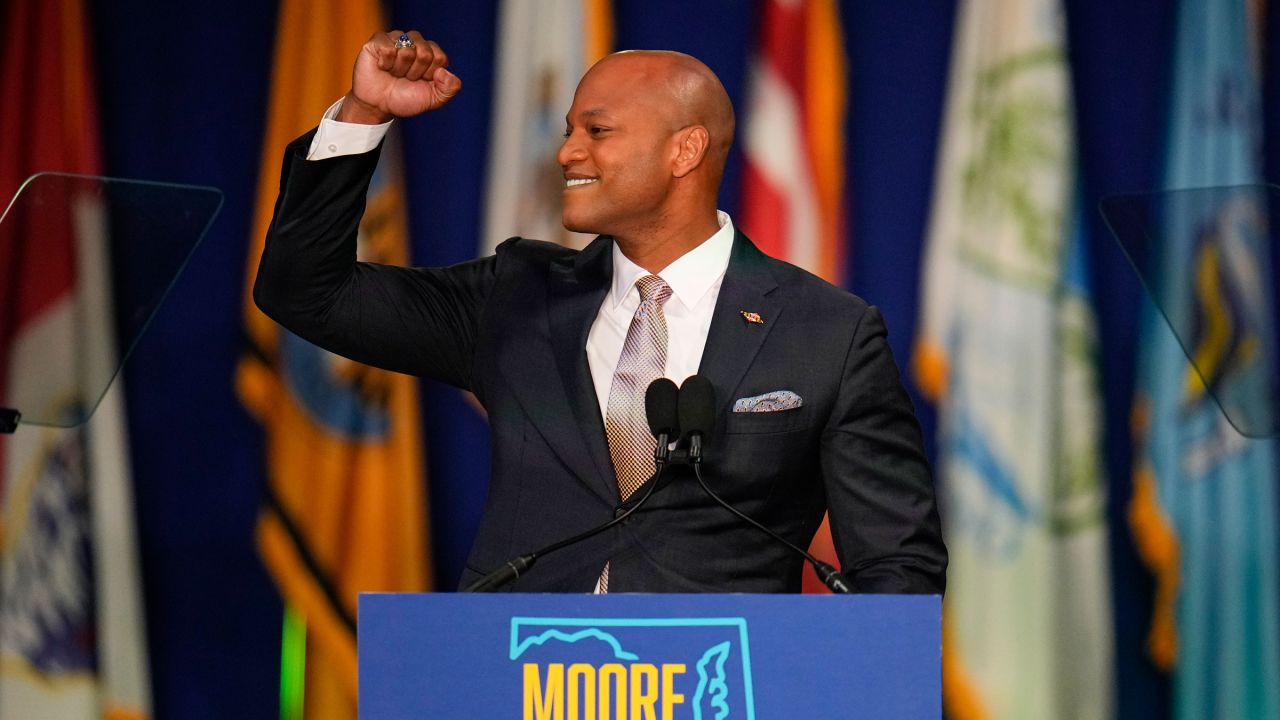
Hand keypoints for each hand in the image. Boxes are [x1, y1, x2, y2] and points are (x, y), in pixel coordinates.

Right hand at [336, 30, 461, 123]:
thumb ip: (450, 88)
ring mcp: (396, 39)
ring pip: (407, 50)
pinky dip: (386, 64)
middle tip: (406, 78)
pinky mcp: (378, 40)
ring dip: (400, 69)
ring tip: (394, 73)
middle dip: (416, 72)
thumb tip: (444, 71)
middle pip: (425, 53)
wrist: (380, 106)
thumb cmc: (406, 99)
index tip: (421, 81)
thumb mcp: (435, 99)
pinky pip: (388, 48)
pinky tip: (383, 67)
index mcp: (431, 52)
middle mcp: (415, 42)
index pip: (440, 57)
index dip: (430, 74)